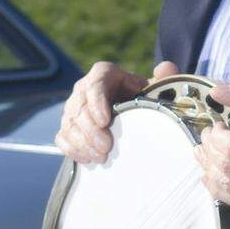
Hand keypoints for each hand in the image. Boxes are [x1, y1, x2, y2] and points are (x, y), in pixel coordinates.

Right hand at [55, 59, 177, 163]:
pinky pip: (63, 137)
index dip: (97, 102)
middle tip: (106, 147)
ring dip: (83, 142)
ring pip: (70, 124)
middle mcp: (84, 89)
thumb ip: (162, 79)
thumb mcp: (152, 88)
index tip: (105, 121)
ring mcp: (73, 108)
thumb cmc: (140, 97)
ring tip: (101, 157)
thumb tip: (166, 69)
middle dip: (91, 130)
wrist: (128, 109)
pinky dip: (72, 149)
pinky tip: (88, 159)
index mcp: (104, 74)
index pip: (95, 84)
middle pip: (80, 108)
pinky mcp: (68, 125)